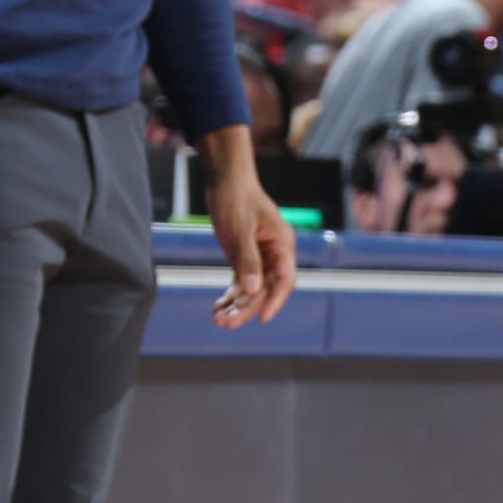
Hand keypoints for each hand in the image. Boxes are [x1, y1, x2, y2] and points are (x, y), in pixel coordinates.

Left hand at [201, 139, 295, 326]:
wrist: (226, 179)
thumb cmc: (236, 198)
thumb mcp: (240, 230)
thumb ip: (247, 260)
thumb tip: (252, 290)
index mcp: (282, 243)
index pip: (284, 279)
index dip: (275, 300)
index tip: (262, 318)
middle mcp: (275, 253)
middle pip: (266, 288)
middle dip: (247, 307)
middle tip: (226, 323)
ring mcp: (260, 256)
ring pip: (253, 288)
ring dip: (237, 305)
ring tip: (218, 320)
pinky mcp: (245, 256)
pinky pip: (241, 282)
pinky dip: (230, 295)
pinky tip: (218, 308)